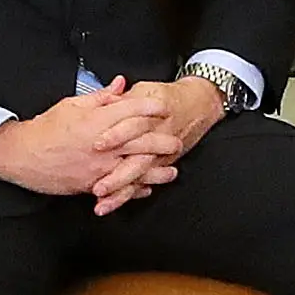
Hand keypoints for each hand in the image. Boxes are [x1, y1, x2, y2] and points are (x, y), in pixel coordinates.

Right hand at [0, 78, 184, 203]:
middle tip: (177, 140)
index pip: (132, 110)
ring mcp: (99, 168)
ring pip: (136, 170)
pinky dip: (135, 190)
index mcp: (97, 121)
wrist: (22, 156)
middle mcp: (102, 145)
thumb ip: (100, 97)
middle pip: (142, 142)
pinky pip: (120, 189)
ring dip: (157, 171)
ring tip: (172, 170)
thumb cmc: (46, 128)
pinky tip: (147, 189)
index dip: (151, 106)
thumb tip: (120, 85)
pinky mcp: (92, 185)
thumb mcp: (72, 104)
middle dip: (163, 141)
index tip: (164, 106)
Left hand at [91, 76, 224, 213]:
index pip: (132, 126)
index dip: (115, 135)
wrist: (197, 105)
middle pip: (137, 160)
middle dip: (117, 176)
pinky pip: (143, 184)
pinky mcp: (159, 166)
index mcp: (149, 116)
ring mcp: (158, 157)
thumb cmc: (165, 98)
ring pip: (139, 177)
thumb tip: (97, 102)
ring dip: (121, 192)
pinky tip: (113, 204)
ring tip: (103, 203)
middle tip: (98, 187)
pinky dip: (128, 195)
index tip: (97, 145)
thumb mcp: (142, 90)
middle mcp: (155, 139)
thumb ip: (118, 99)